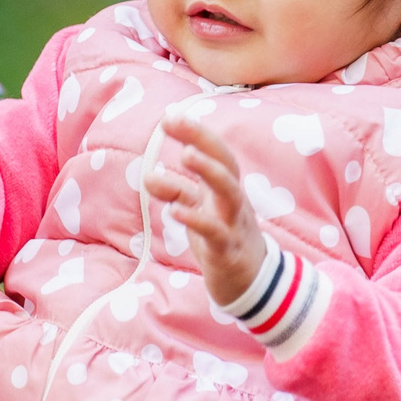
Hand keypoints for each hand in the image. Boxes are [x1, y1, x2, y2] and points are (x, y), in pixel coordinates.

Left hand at [142, 114, 268, 305]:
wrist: (252, 284)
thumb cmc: (223, 240)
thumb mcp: (198, 212)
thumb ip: (177, 192)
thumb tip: (149, 175)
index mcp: (226, 189)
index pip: (215, 153)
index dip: (195, 133)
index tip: (170, 116)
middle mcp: (234, 201)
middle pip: (226, 163)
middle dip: (202, 139)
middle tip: (175, 121)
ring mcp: (234, 224)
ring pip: (229, 192)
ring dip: (209, 172)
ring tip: (186, 155)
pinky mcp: (228, 250)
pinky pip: (215, 232)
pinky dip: (196, 219)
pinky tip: (175, 211)